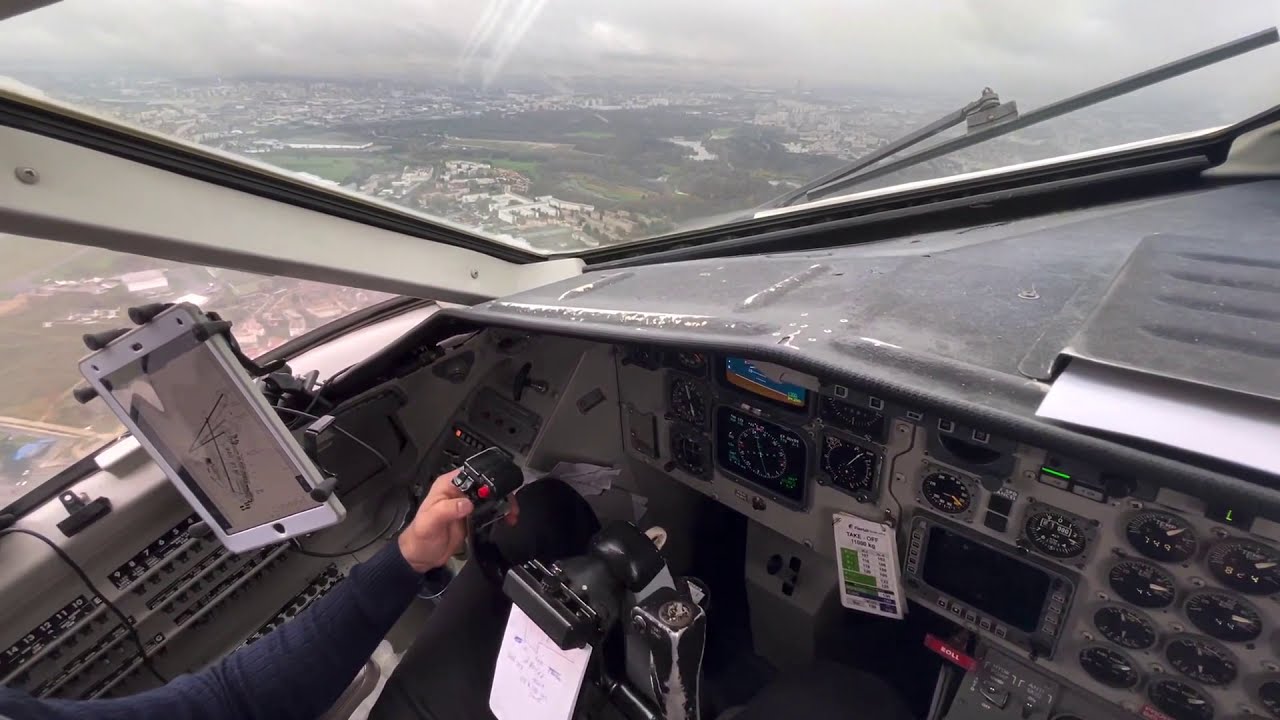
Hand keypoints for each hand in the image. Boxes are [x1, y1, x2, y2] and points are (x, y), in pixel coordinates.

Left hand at [397, 469, 520, 572]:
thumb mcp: (430, 522)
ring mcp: (467, 505)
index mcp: (448, 485)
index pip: (471, 474)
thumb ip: (447, 510)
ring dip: (503, 504)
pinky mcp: (473, 517)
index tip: (498, 489)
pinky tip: (506, 520)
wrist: (422, 557)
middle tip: (509, 504)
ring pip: (491, 498)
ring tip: (511, 513)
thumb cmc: (420, 537)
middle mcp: (459, 492)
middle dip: (501, 492)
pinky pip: (491, 512)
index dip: (486, 478)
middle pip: (486, 485)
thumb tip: (466, 504)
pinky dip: (501, 514)